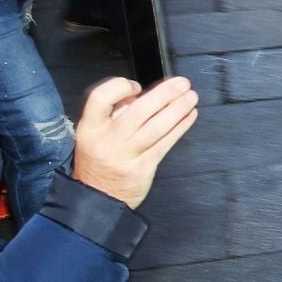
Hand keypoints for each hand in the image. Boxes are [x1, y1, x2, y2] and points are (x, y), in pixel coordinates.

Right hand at [71, 77, 199, 208]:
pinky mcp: (143, 168)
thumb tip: (141, 95)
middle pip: (137, 112)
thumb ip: (114, 112)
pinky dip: (180, 127)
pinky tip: (190, 116)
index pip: (100, 98)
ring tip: (191, 97)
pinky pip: (165, 143)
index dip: (120, 87)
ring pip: (156, 128)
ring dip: (177, 110)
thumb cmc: (98, 160)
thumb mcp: (94, 134)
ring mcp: (126, 155)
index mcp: (90, 128)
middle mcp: (107, 140)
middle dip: (164, 94)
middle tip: (182, 83)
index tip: (137, 86)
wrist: (98, 198)